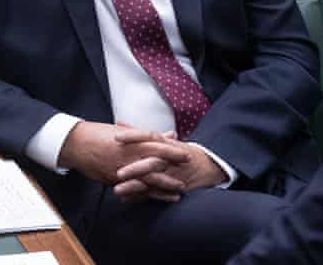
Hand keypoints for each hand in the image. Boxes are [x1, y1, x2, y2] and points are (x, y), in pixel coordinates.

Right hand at [57, 121, 190, 186]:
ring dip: (164, 187)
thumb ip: (147, 135)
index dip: (173, 151)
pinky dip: (147, 195)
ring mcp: (121, 170)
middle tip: (187, 176)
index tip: (187, 154)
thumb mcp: (125, 131)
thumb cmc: (99, 133)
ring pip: (147, 180)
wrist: (76, 144)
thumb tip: (169, 135)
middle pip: (155, 165)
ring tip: (178, 191)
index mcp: (131, 141)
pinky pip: (133, 190)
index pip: (157, 146)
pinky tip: (157, 198)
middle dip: (172, 171)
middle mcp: (128, 156)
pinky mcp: (114, 180)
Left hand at [112, 130, 227, 201]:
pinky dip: (141, 197)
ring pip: (152, 181)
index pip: (149, 136)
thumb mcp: (164, 140)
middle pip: (152, 162)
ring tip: (117, 190)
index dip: (134, 136)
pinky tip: (126, 199)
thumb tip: (119, 123)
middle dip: (135, 168)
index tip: (116, 137)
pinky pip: (155, 194)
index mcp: (166, 143)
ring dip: (135, 187)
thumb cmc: (179, 151)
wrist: (207, 166)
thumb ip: (140, 134)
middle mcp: (169, 158)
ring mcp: (172, 175)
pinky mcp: (173, 188)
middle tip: (117, 172)